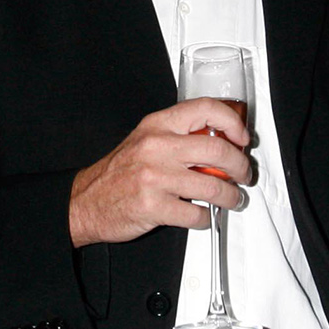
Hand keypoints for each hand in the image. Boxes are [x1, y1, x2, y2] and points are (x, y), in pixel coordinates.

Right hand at [69, 98, 250, 246]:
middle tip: (243, 175)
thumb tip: (221, 141)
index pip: (206, 109)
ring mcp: (155, 177)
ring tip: (232, 200)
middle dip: (241, 167)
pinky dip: (206, 218)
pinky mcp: (153, 206)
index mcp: (158, 125)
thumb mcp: (146, 140)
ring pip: (214, 187)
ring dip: (231, 197)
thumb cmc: (119, 172)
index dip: (233, 122)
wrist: (85, 201)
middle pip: (218, 151)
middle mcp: (157, 147)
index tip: (242, 138)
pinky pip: (196, 215)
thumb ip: (179, 136)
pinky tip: (203, 216)